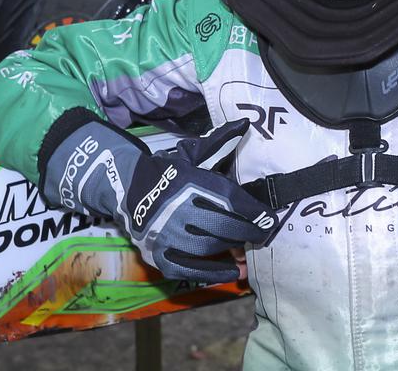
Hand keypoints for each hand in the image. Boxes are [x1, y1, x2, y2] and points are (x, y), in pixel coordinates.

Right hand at [44, 119, 275, 282]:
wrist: (127, 189)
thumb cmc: (170, 171)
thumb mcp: (194, 153)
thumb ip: (221, 142)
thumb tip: (246, 123)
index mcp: (191, 184)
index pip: (231, 201)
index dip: (254, 212)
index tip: (269, 220)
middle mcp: (179, 210)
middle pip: (222, 226)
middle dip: (247, 232)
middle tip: (262, 235)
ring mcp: (166, 235)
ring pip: (208, 248)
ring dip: (232, 251)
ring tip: (247, 250)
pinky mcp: (157, 254)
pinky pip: (188, 269)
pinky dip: (212, 273)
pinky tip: (232, 273)